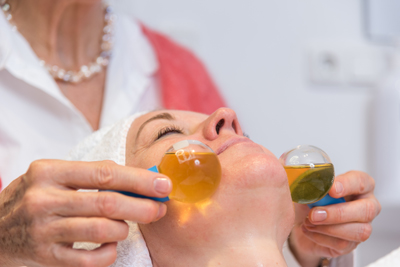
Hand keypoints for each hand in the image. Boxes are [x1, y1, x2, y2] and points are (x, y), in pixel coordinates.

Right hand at [0, 160, 170, 266]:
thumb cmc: (35, 198)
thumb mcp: (53, 177)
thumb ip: (91, 176)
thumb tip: (140, 180)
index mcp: (48, 171)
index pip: (105, 173)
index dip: (139, 180)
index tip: (163, 184)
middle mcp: (43, 199)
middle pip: (107, 203)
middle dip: (142, 207)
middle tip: (160, 208)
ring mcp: (43, 230)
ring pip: (101, 230)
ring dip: (125, 229)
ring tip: (129, 226)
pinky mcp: (45, 257)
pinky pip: (89, 260)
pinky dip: (108, 253)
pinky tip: (111, 246)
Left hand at [289, 171, 380, 266]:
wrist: (301, 223)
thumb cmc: (309, 200)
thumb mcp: (305, 186)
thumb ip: (302, 177)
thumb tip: (286, 167)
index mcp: (358, 185)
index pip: (362, 181)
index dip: (348, 185)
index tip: (331, 189)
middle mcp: (366, 205)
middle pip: (366, 210)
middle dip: (338, 213)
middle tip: (314, 213)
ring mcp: (362, 226)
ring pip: (359, 231)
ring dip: (329, 228)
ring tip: (308, 222)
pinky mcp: (351, 244)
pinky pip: (343, 244)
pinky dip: (321, 237)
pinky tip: (308, 230)